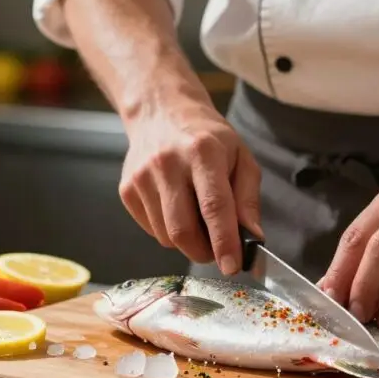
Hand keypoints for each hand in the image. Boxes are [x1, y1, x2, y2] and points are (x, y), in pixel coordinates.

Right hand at [118, 104, 262, 274]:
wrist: (161, 111)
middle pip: (182, 230)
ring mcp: (142, 177)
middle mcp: (167, 163)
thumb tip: (252, 237)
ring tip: (196, 218)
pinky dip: (168, 231)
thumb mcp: (240, 157)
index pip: (214, 206)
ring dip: (186, 242)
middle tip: (217, 252)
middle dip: (203, 252)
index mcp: (202, 152)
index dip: (223, 241)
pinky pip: (151, 230)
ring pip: (166, 236)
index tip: (232, 266)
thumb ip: (248, 198)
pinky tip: (175, 208)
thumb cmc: (207, 137)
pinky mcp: (126, 190)